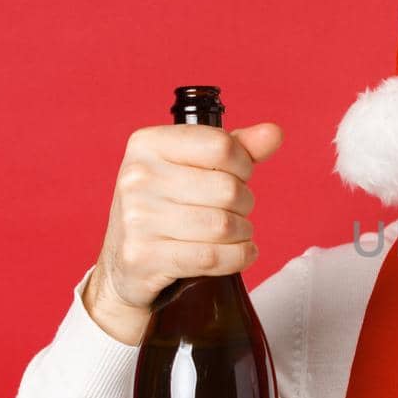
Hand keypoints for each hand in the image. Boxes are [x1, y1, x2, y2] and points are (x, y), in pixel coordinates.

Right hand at [83, 121, 283, 343]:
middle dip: (244, 204)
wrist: (123, 263)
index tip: (239, 176)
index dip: (243, 164)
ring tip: (234, 233)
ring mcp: (137, 219)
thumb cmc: (167, 206)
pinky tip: (239, 253)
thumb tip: (274, 133)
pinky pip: (211, 257)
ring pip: (223, 225)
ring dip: (242, 233)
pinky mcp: (143, 257)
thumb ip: (237, 147)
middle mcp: (137, 177)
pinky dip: (237, 257)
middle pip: (228, 189)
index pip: (221, 145)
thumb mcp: (193, 167)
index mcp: (147, 144)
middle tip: (235, 210)